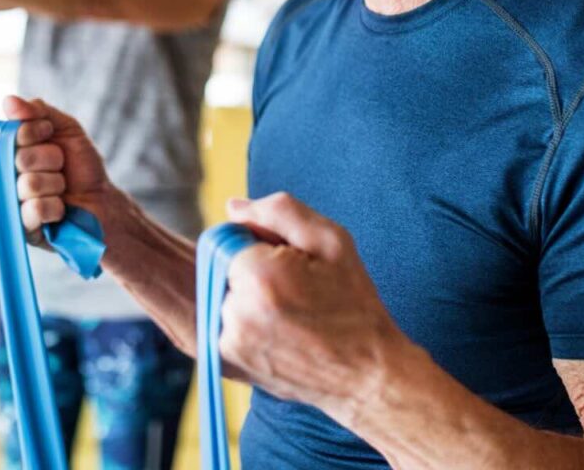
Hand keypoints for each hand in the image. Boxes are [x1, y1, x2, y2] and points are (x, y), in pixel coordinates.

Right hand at [1, 96, 119, 243]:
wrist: (101, 201)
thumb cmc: (80, 167)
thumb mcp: (65, 130)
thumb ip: (38, 112)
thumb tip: (8, 101)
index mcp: (8, 153)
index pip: (5, 135)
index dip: (32, 132)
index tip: (50, 134)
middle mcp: (3, 177)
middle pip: (20, 158)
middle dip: (51, 159)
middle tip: (61, 166)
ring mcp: (11, 204)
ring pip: (28, 184)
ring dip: (56, 184)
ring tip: (62, 190)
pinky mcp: (22, 229)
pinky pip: (34, 210)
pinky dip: (55, 206)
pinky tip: (61, 209)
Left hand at [219, 193, 410, 421]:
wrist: (365, 375)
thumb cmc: (354, 304)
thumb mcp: (331, 241)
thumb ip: (278, 211)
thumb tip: (232, 208)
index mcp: (257, 275)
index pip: (228, 236)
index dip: (259, 243)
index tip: (290, 263)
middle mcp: (233, 312)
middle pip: (219, 265)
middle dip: (249, 269)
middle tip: (293, 290)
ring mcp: (225, 343)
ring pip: (218, 293)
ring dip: (243, 295)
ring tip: (287, 312)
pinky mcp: (224, 363)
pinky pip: (218, 320)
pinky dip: (241, 319)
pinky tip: (276, 330)